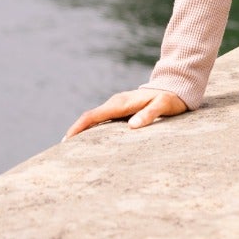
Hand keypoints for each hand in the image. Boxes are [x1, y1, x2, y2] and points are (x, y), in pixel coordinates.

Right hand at [64, 87, 188, 138]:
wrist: (175, 87)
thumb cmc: (169, 99)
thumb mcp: (163, 106)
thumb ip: (149, 115)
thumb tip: (132, 127)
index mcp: (121, 103)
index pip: (93, 116)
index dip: (78, 128)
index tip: (66, 140)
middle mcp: (115, 103)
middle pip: (90, 118)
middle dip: (75, 132)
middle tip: (63, 151)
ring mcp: (117, 106)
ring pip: (95, 119)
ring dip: (83, 132)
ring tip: (72, 150)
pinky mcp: (121, 110)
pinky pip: (103, 120)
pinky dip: (93, 130)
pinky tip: (90, 142)